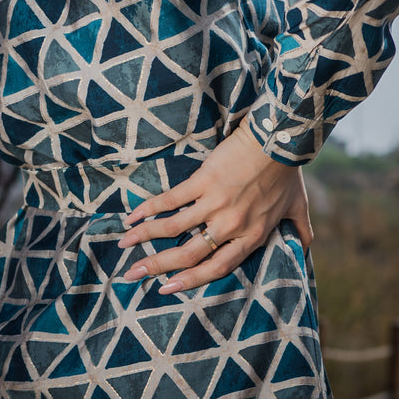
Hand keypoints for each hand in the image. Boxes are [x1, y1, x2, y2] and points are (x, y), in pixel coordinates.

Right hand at [119, 116, 312, 293]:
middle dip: (156, 267)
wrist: (277, 142)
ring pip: (172, 228)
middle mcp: (230, 226)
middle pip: (188, 254)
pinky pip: (171, 199)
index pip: (215, 268)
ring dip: (145, 237)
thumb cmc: (287, 174)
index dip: (189, 281)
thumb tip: (306, 251)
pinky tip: (133, 215)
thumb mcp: (299, 209)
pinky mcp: (203, 181)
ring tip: (123, 244)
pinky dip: (150, 208)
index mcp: (250, 236)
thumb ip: (301, 234)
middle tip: (132, 274)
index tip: (166, 289)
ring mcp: (214, 203)